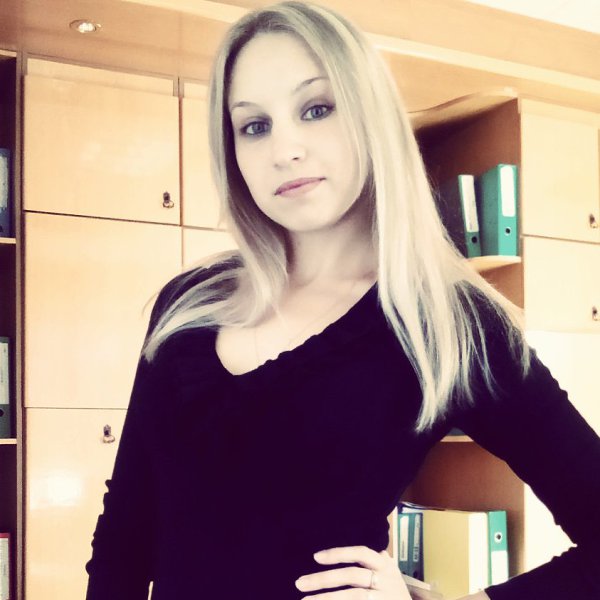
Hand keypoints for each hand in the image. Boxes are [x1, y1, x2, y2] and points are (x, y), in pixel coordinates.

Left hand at [295, 545, 411, 598]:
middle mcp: (386, 580)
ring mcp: (384, 598)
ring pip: (353, 597)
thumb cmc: (394, 593)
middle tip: (299, 583)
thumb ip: (373, 561)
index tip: (316, 557)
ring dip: (326, 599)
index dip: (338, 553)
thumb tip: (351, 551)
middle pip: (352, 576)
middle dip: (324, 579)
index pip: (360, 553)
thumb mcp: (388, 573)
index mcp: (385, 565)